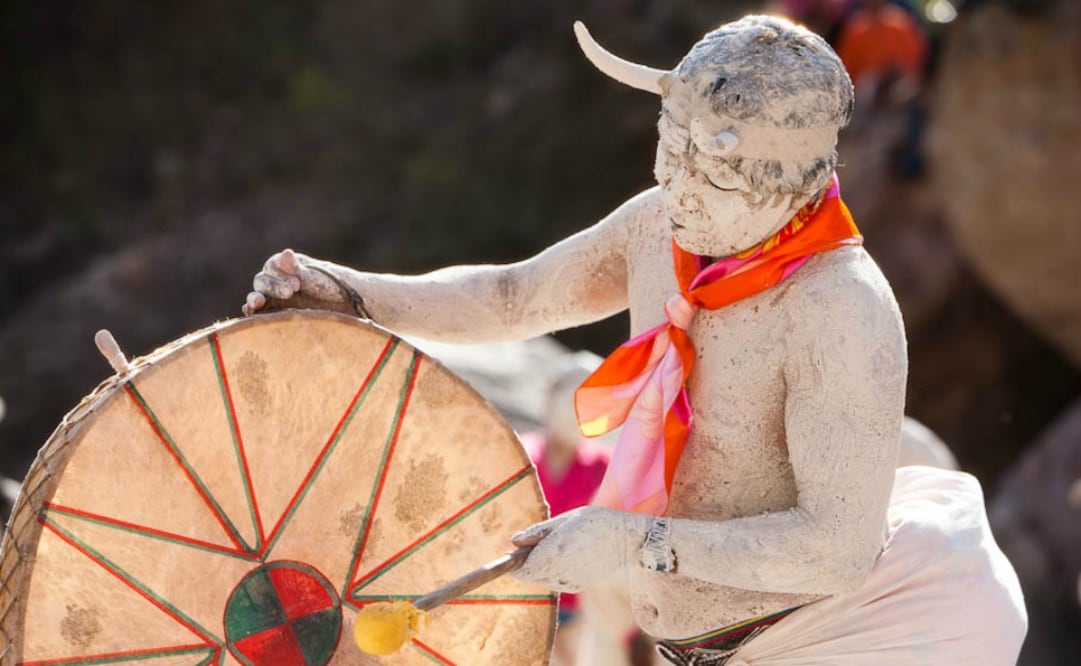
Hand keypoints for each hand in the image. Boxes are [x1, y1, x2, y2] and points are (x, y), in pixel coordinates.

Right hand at [243, 249, 360, 315]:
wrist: (352, 308)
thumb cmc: (337, 289)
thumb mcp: (320, 279)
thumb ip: (300, 270)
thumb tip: (286, 252)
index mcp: (289, 266)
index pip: (272, 266)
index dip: (280, 274)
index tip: (297, 285)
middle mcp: (280, 280)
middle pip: (263, 280)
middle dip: (272, 287)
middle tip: (291, 292)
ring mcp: (277, 299)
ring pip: (258, 296)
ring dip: (254, 299)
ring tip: (258, 302)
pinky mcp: (278, 315)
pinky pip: (261, 314)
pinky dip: (255, 314)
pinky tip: (253, 315)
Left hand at [509, 506, 648, 591]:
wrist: (625, 540)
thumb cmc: (594, 522)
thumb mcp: (564, 520)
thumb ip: (537, 532)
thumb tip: (513, 542)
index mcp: (554, 552)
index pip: (522, 568)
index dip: (513, 562)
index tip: (513, 553)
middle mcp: (560, 571)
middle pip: (530, 575)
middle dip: (526, 563)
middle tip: (534, 545)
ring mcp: (569, 581)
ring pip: (541, 579)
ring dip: (539, 567)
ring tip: (554, 547)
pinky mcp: (576, 585)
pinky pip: (555, 581)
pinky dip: (552, 572)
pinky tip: (565, 556)